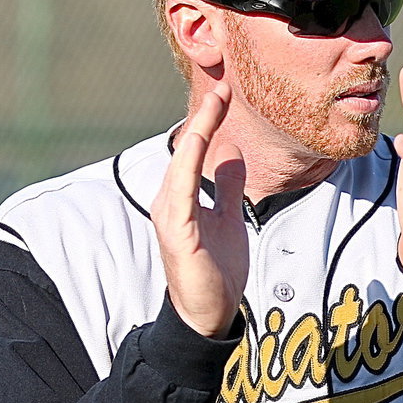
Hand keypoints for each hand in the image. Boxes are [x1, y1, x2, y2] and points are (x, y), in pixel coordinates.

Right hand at [151, 84, 248, 337]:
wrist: (208, 314)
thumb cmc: (216, 271)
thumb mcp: (228, 219)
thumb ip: (227, 188)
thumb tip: (232, 154)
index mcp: (182, 199)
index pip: (194, 152)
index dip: (209, 122)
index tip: (225, 94)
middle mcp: (170, 202)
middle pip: (185, 151)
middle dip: (203, 118)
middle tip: (223, 87)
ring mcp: (171, 216)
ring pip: (182, 165)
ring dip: (198, 132)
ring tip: (214, 104)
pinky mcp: (177, 232)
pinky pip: (182, 190)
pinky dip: (189, 163)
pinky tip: (199, 141)